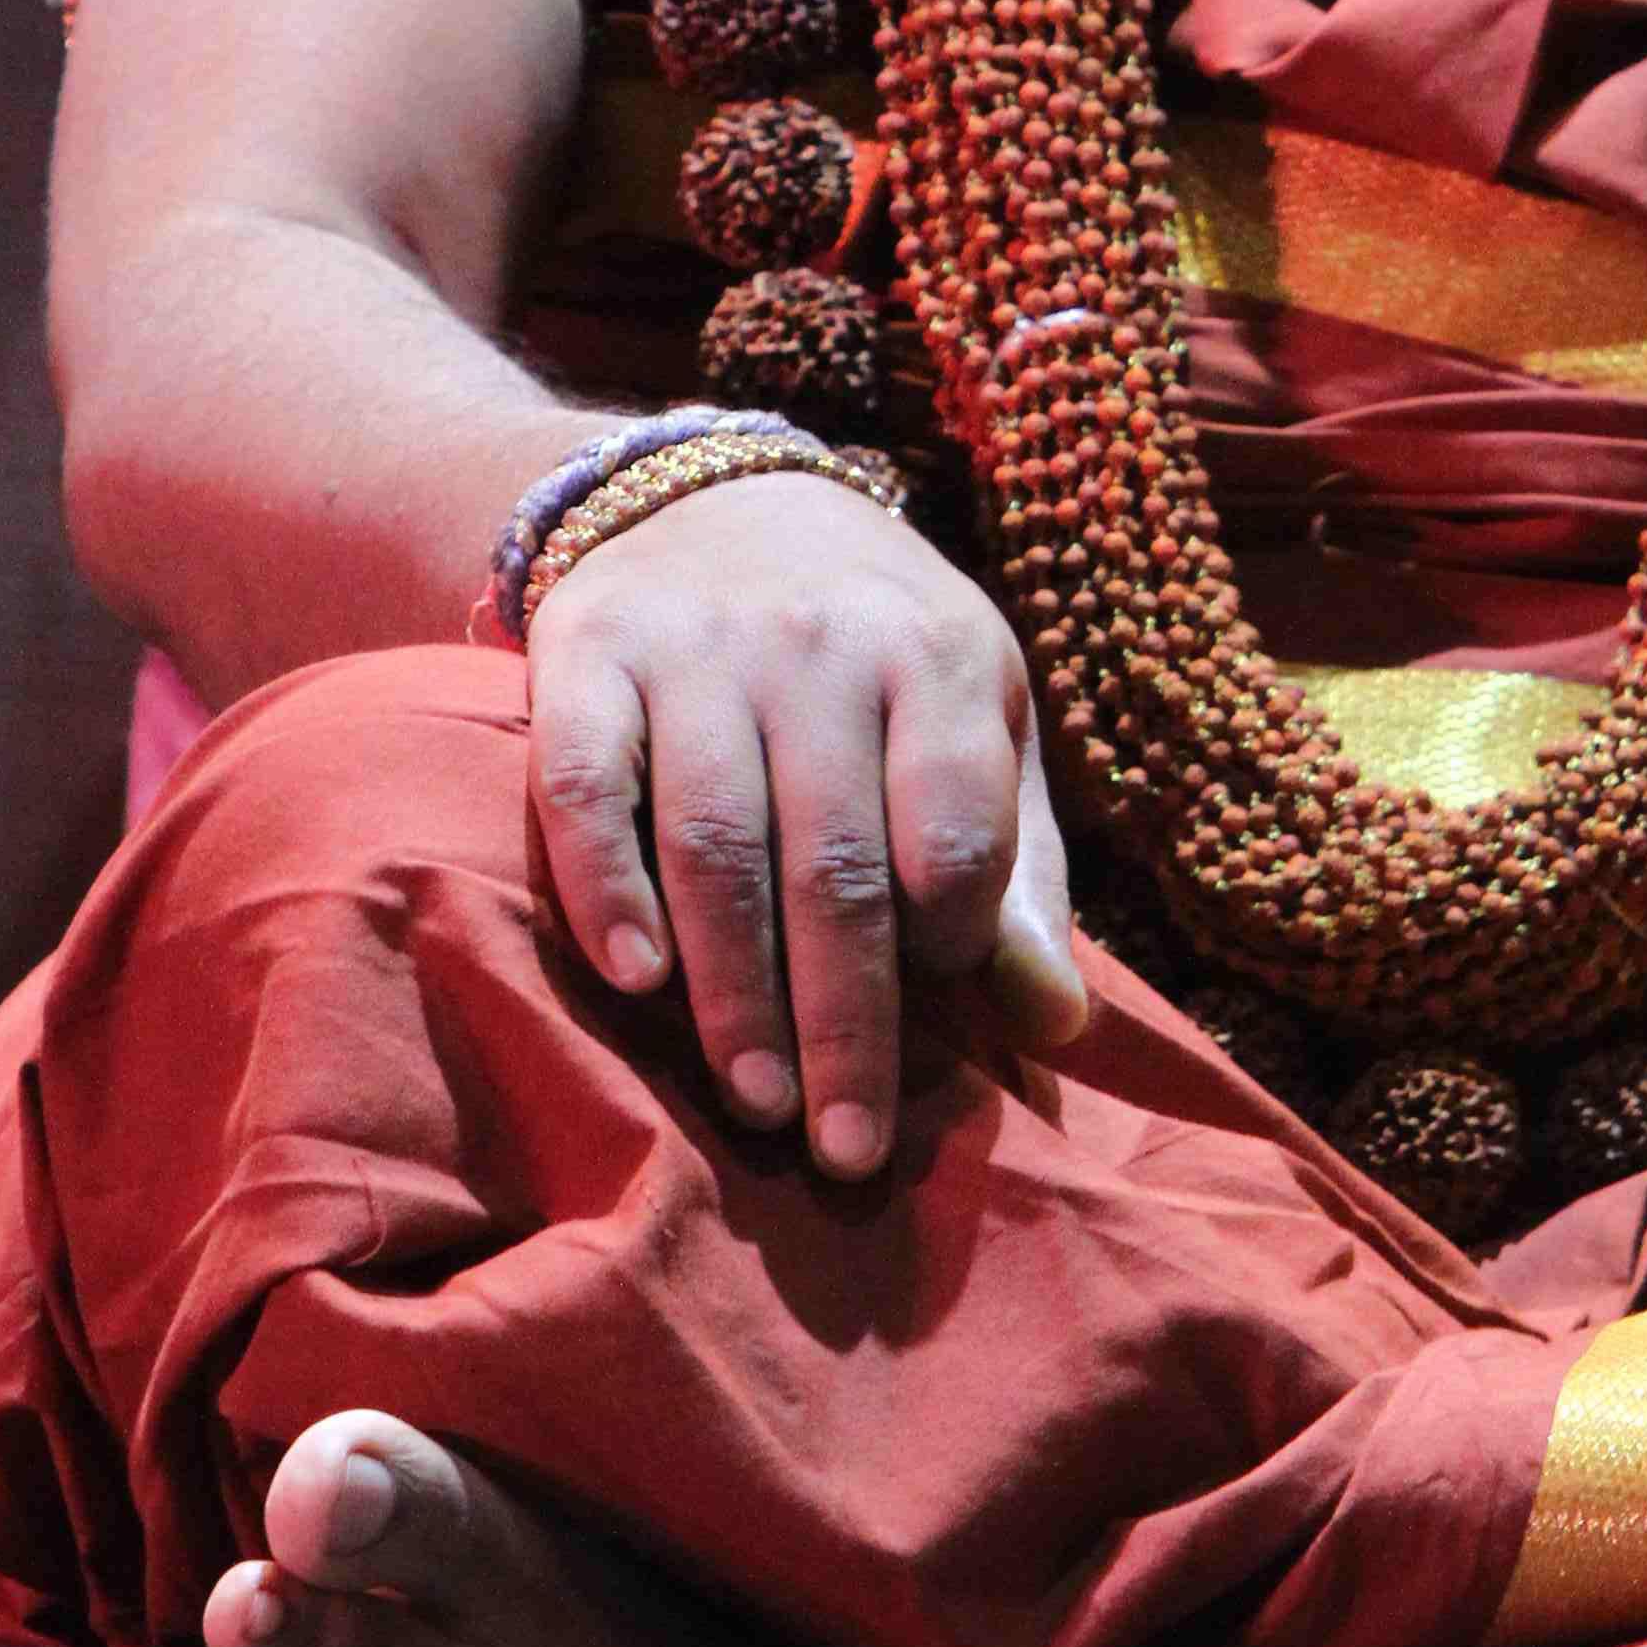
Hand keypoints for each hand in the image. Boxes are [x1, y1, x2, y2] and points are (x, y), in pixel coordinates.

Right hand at [522, 473, 1087, 1179]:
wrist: (712, 495)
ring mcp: (697, 647)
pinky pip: (587, 785)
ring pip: (715, 843)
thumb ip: (1012, 868)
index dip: (954, 941)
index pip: (952, 832)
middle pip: (835, 865)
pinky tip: (634, 978)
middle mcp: (819, 644)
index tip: (945, 1018)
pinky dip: (606, 886)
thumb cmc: (869, 647)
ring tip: (758, 1102)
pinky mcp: (590, 653)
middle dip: (844, 1023)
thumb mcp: (970, 716)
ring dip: (735, 991)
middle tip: (846, 1151)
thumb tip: (1059, 1026)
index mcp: (934, 653)